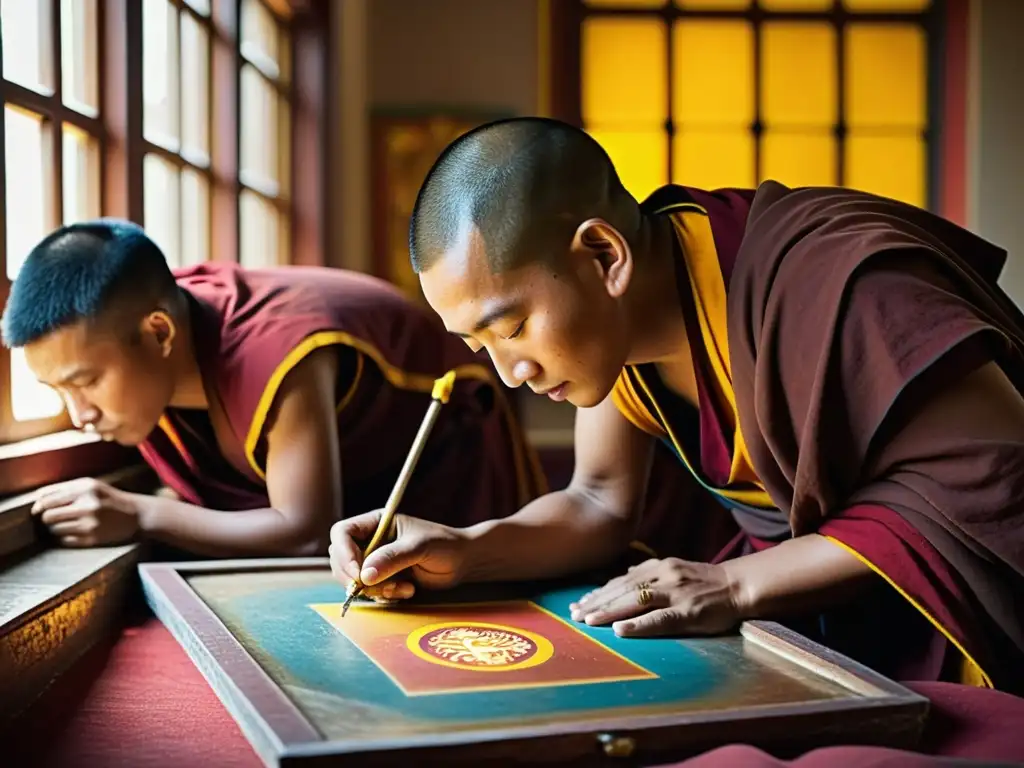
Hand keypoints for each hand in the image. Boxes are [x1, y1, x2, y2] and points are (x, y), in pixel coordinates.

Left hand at [31, 478, 139, 546]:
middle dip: (47, 518)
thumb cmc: (110, 499)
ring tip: (65, 525)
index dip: (38, 506)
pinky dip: (64, 538)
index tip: (37, 510)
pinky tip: (73, 533)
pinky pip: (65, 541)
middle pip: (48, 516)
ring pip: (54, 530)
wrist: (137, 515)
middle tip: (53, 518)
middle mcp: (87, 506)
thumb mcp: (91, 485)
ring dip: (55, 529)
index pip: (47, 499)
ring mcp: (90, 524)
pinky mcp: (92, 539)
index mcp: (85, 489)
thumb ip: (65, 488)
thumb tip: (36, 499)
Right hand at [328, 511, 467, 600]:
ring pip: (353, 580)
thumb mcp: (419, 547)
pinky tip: (408, 590)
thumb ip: (392, 558)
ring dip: (376, 589)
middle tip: (379, 586)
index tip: (357, 573)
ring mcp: (374, 562)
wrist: (463, 562)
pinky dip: (385, 596)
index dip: (343, 553)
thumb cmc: (444, 545)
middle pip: (340, 559)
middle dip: (356, 577)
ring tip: (403, 587)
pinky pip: (369, 593)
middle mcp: (370, 541)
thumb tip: (364, 575)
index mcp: (375, 523)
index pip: (342, 533)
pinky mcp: (382, 580)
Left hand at [568, 557, 740, 636]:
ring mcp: (674, 593)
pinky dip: (638, 624)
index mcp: (657, 566)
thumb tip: (627, 571)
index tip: (578, 603)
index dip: (598, 592)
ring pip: (634, 600)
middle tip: (573, 614)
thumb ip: (650, 572)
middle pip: (622, 589)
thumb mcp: (675, 568)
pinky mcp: (687, 611)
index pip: (621, 580)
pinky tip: (620, 630)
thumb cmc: (705, 581)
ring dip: (608, 611)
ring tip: (588, 621)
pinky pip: (659, 618)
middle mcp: (662, 576)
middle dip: (596, 602)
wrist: (739, 585)